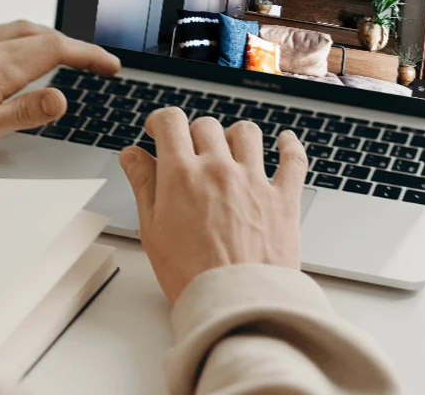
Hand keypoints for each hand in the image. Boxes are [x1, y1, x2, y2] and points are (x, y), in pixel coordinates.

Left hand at [0, 21, 119, 159]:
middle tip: (93, 62)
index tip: (109, 65)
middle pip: (41, 32)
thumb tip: (61, 99)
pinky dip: (19, 35)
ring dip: (47, 36)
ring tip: (62, 54)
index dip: (88, 54)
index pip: (56, 49)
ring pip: (18, 28)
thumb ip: (22, 112)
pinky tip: (12, 49)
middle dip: (74, 45)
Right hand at [119, 108, 307, 302]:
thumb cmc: (192, 275)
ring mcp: (254, 181)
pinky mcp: (283, 198)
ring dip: (234, 136)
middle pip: (206, 125)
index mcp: (183, 175)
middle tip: (189, 152)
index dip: (161, 121)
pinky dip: (289, 145)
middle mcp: (219, 169)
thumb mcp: (152, 229)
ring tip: (229, 149)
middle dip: (193, 134)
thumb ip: (142, 184)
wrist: (236, 304)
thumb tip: (132, 155)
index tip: (159, 130)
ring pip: (246, 132)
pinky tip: (284, 141)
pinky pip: (293, 159)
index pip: (171, 121)